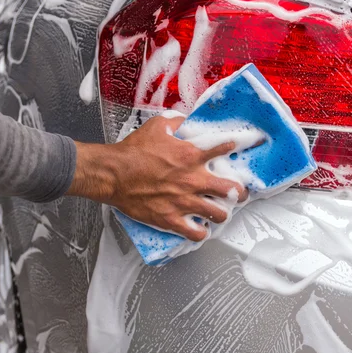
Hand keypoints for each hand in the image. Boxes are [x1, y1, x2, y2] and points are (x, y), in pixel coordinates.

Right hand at [66, 115, 247, 241]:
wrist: (113, 174)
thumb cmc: (132, 152)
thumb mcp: (157, 127)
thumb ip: (177, 122)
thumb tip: (187, 119)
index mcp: (191, 156)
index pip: (223, 150)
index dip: (234, 149)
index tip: (237, 151)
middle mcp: (192, 180)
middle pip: (231, 190)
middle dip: (238, 192)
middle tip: (238, 193)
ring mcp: (183, 202)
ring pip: (218, 214)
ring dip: (222, 213)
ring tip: (219, 212)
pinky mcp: (171, 219)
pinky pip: (195, 233)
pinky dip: (201, 232)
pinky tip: (201, 229)